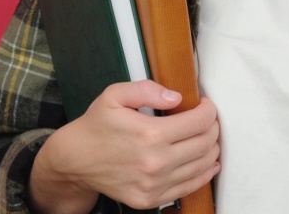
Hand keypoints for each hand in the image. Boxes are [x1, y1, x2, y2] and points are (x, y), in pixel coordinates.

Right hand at [29, 80, 220, 213]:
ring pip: (201, 166)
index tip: (206, 106)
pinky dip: (204, 174)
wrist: (75, 160)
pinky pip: (189, 187)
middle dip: (212, 128)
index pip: (199, 122)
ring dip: (211, 149)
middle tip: (208, 120)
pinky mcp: (151, 199)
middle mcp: (155, 162)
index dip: (209, 111)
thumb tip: (176, 97)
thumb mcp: (115, 95)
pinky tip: (208, 163)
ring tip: (208, 138)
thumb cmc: (97, 125)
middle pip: (204, 143)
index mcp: (149, 134)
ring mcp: (154, 184)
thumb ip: (147, 90)